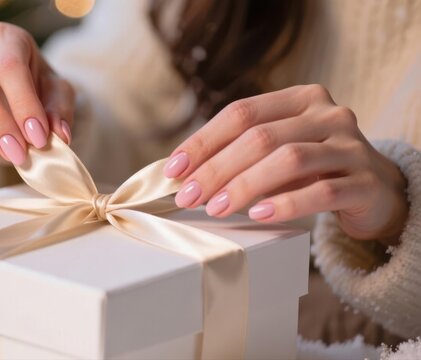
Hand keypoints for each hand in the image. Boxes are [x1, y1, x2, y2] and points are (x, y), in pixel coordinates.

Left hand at [165, 85, 407, 242]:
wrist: (374, 190)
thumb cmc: (313, 170)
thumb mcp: (279, 151)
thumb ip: (240, 154)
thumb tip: (182, 173)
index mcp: (300, 99)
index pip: (241, 113)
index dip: (203, 141)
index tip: (173, 169)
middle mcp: (328, 114)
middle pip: (260, 137)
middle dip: (216, 168)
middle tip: (187, 196)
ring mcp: (350, 146)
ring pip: (289, 160)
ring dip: (244, 185)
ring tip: (216, 208)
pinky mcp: (365, 182)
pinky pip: (321, 191)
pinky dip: (285, 204)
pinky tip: (258, 215)